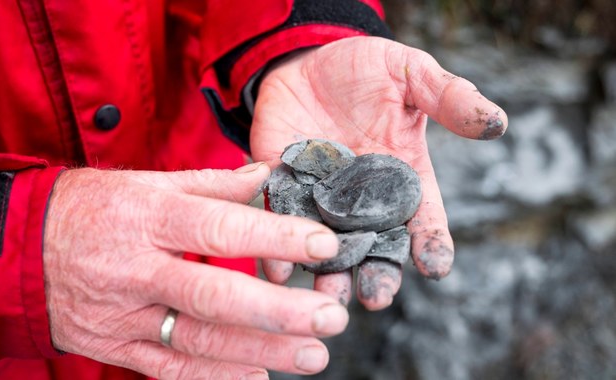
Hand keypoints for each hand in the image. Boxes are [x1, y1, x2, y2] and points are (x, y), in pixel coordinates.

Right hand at [44, 164, 348, 378]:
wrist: (25, 248)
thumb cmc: (95, 208)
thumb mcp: (147, 183)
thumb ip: (211, 183)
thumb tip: (265, 174)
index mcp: (151, 218)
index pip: (220, 227)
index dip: (274, 237)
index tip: (324, 245)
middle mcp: (140, 268)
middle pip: (215, 293)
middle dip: (279, 310)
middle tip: (332, 317)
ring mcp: (128, 314)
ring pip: (199, 339)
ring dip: (260, 350)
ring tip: (312, 355)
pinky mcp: (117, 346)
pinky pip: (168, 369)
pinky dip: (214, 378)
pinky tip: (258, 378)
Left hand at [251, 36, 507, 309]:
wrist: (307, 60)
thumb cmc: (365, 68)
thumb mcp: (410, 73)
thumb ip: (448, 97)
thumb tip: (498, 122)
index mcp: (402, 177)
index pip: (423, 218)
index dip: (432, 243)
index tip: (436, 266)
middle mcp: (363, 199)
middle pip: (376, 247)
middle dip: (377, 274)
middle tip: (376, 298)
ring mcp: (321, 198)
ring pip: (328, 247)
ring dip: (328, 275)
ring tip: (328, 299)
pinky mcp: (281, 188)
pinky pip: (279, 222)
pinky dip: (278, 247)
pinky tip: (280, 269)